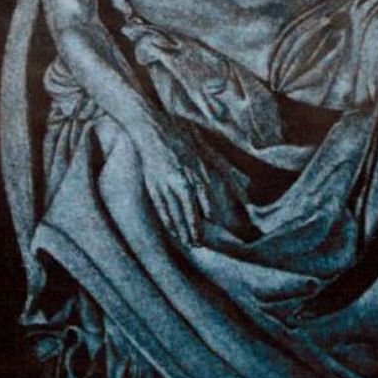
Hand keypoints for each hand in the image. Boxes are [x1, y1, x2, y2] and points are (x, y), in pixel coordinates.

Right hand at [137, 127, 207, 246]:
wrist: (153, 133)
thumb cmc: (180, 144)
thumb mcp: (200, 158)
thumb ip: (213, 178)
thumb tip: (224, 199)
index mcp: (194, 174)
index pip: (203, 202)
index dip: (206, 217)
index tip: (210, 227)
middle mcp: (180, 181)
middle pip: (188, 213)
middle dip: (193, 230)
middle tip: (197, 244)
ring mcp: (165, 185)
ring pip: (174, 214)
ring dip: (181, 230)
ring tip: (188, 242)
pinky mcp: (153, 187)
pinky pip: (162, 209)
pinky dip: (168, 222)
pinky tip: (173, 231)